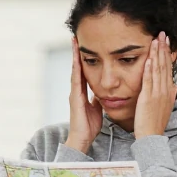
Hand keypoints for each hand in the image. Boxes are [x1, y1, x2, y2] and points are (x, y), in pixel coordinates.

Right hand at [65, 37, 103, 153]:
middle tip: (76, 37)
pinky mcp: (74, 98)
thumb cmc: (89, 126)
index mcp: (83, 92)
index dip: (84, 58)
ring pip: (75, 70)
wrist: (82, 139)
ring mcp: (74, 93)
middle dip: (76, 52)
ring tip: (74, 42)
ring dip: (74, 56)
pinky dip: (76, 68)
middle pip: (77, 67)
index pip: (84, 71)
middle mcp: (77, 90)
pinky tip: (77, 59)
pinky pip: (76, 80)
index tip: (84, 45)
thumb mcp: (97, 108)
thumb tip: (102, 91)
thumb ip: (97, 98)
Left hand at [134, 32, 176, 138]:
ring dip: (156, 54)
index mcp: (169, 91)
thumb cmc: (156, 123)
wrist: (152, 136)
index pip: (168, 68)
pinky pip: (149, 81)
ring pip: (158, 70)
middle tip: (162, 34)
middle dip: (163, 49)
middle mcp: (165, 90)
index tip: (166, 42)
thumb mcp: (165, 107)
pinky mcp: (148, 98)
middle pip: (164, 65)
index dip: (167, 54)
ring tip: (156, 40)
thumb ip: (170, 95)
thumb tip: (175, 86)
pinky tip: (148, 58)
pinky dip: (149, 69)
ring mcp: (157, 94)